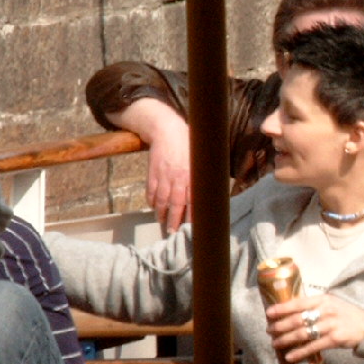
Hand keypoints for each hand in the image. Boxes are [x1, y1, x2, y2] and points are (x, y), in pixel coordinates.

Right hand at [115, 99, 191, 232]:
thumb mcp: (201, 159)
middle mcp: (178, 178)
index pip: (193, 201)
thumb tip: (212, 192)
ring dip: (162, 214)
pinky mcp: (152, 174)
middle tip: (173, 233)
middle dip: (175, 221)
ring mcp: (163, 177)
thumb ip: (204, 176)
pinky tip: (155, 209)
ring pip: (162, 201)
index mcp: (193, 175)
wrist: (167, 130)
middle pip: (176, 205)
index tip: (194, 228)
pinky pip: (151, 192)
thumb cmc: (189, 145)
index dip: (192, 216)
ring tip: (164, 224)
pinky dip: (152, 202)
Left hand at [268, 293, 363, 363]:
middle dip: (280, 326)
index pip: (298, 303)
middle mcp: (326, 311)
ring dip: (286, 339)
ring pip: (302, 334)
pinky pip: (312, 347)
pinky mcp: (335, 339)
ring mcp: (331, 325)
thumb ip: (314, 306)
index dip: (282, 308)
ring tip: (275, 343)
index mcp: (323, 300)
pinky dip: (299, 352)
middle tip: (270, 330)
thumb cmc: (346, 314)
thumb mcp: (332, 303)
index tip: (269, 313)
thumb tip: (290, 311)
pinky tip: (289, 356)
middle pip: (297, 319)